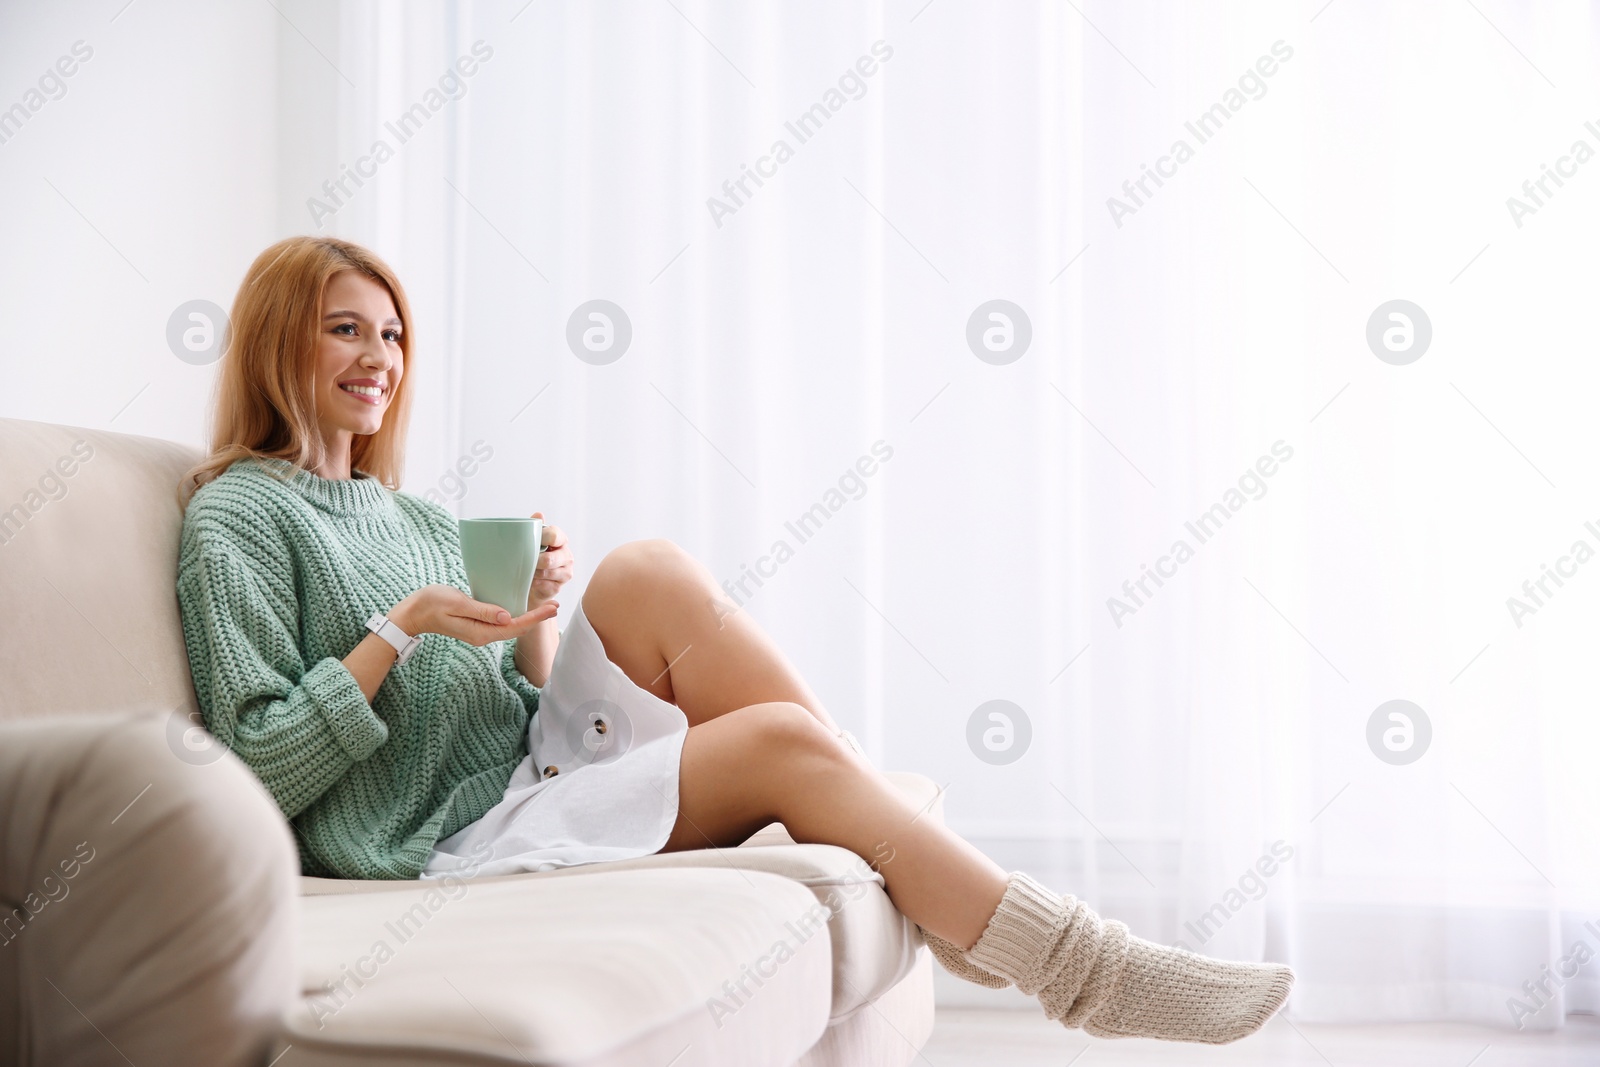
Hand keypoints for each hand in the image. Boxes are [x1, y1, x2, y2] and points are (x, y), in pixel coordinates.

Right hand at [391, 585, 557, 646]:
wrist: (412, 613)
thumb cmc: (431, 604)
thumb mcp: (457, 603)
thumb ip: (482, 610)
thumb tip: (508, 617)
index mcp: (481, 632)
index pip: (515, 627)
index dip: (536, 617)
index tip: (552, 607)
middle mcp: (483, 636)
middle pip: (517, 629)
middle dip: (537, 618)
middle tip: (556, 605)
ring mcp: (480, 632)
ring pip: (511, 627)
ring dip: (528, 617)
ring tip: (545, 606)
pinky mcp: (477, 625)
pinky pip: (501, 623)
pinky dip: (515, 615)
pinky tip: (522, 607)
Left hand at [527, 511, 572, 607]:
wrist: (530, 580)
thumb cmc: (531, 556)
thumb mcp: (531, 540)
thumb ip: (534, 527)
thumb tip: (539, 514)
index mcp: (560, 540)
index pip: (555, 535)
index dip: (541, 538)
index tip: (529, 541)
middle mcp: (566, 555)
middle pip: (551, 559)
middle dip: (535, 561)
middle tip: (523, 562)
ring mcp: (565, 572)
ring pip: (548, 573)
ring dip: (534, 574)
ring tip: (525, 572)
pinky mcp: (559, 586)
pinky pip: (546, 586)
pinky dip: (536, 584)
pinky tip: (530, 582)